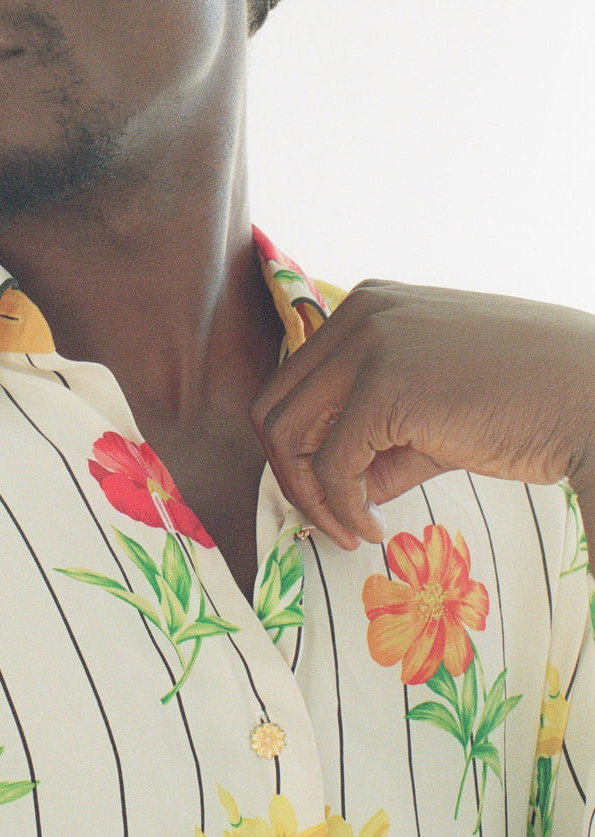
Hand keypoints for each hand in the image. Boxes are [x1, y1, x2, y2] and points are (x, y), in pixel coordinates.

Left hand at [250, 279, 594, 551]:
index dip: (300, 448)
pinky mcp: (384, 385)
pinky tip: (375, 528)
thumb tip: (337, 491)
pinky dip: (342, 508)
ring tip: (352, 529)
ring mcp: (367, 343)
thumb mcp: (436, 409)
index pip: (295, 382)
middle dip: (290, 473)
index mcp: (368, 307)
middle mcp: (357, 314)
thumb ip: (382, 439)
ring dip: (309, 495)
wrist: (591, 392)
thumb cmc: (528, 401)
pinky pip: (330, 463)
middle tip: (331, 522)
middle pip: (274, 404)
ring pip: (285, 431)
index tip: (335, 496)